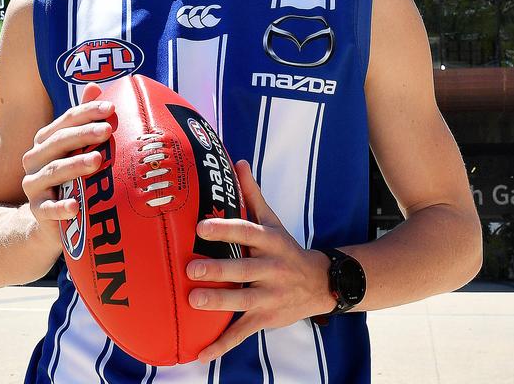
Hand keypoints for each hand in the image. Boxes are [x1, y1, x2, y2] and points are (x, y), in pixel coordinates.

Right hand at [20, 84, 113, 252]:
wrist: (46, 222)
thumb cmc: (69, 180)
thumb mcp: (75, 151)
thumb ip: (83, 121)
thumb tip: (93, 85)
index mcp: (46, 141)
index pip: (66, 120)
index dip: (87, 112)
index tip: (111, 108)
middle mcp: (35, 159)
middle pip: (59, 142)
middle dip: (83, 134)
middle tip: (107, 130)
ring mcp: (34, 185)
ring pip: (54, 171)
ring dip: (76, 165)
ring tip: (97, 161)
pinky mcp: (37, 211)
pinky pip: (48, 209)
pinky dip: (61, 208)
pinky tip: (76, 207)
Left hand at [186, 160, 336, 361]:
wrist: (322, 284)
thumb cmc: (286, 249)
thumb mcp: (273, 222)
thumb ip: (253, 194)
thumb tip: (237, 161)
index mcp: (271, 242)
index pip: (247, 232)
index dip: (225, 229)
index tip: (201, 227)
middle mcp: (271, 269)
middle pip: (243, 269)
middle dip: (218, 270)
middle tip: (191, 267)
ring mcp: (270, 296)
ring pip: (242, 301)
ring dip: (218, 302)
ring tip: (194, 301)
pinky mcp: (266, 318)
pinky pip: (242, 332)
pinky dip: (221, 344)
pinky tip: (200, 352)